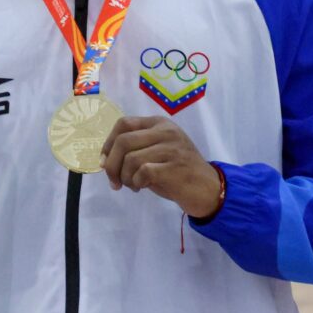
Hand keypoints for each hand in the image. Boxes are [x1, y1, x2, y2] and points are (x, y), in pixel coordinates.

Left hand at [100, 115, 220, 218]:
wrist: (208, 189)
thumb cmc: (178, 171)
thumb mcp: (157, 152)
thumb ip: (135, 150)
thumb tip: (105, 160)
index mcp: (159, 123)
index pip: (124, 124)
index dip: (108, 143)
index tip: (104, 162)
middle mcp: (165, 131)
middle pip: (123, 141)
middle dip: (111, 164)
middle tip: (114, 182)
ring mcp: (171, 147)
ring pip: (131, 158)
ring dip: (125, 177)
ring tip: (132, 185)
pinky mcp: (175, 166)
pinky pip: (143, 171)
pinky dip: (136, 182)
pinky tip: (142, 187)